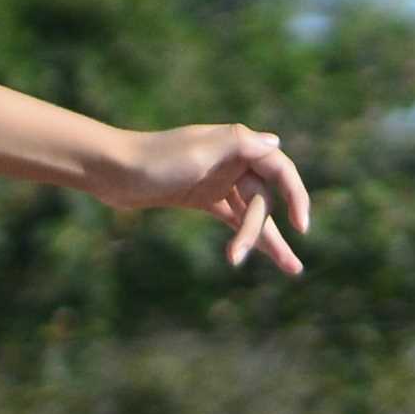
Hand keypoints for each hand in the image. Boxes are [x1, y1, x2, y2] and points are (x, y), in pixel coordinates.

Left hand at [85, 122, 310, 273]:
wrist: (113, 171)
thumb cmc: (156, 159)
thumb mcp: (200, 150)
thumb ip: (240, 145)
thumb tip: (276, 144)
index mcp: (238, 143)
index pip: (281, 170)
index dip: (296, 196)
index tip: (301, 226)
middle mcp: (233, 160)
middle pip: (262, 198)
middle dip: (256, 230)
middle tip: (236, 257)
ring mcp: (219, 180)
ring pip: (252, 212)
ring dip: (264, 240)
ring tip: (293, 270)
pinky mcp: (204, 198)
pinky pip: (233, 218)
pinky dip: (243, 236)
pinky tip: (256, 254)